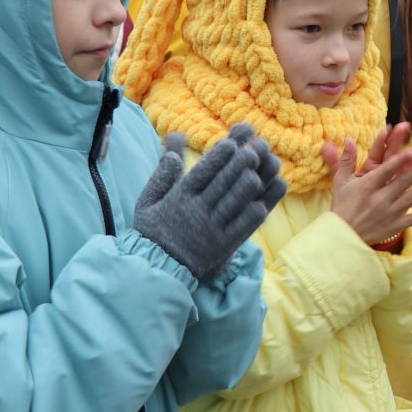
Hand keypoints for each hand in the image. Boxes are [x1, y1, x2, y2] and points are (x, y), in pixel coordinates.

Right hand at [133, 126, 286, 280]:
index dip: (220, 154)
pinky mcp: (224, 245)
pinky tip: (264, 199)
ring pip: (238, 200)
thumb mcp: (148, 201)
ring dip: (252, 181)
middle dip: (242, 161)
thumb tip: (175, 142)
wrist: (158, 270)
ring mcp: (212, 228)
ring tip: (264, 169)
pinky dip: (256, 210)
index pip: (203, 170)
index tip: (233, 143)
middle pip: (225, 180)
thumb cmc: (154, 232)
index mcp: (179, 197)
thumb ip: (162, 172)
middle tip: (256, 150)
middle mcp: (197, 211)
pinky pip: (245, 226)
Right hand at [326, 122, 411, 245]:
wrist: (343, 235)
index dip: (400, 161)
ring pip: (409, 199)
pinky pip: (410, 221)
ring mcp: (388, 213)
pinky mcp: (393, 226)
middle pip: (402, 182)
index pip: (386, 171)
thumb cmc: (342, 205)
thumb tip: (348, 138)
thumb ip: (346, 160)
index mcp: (367, 186)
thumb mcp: (341, 181)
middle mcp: (379, 199)